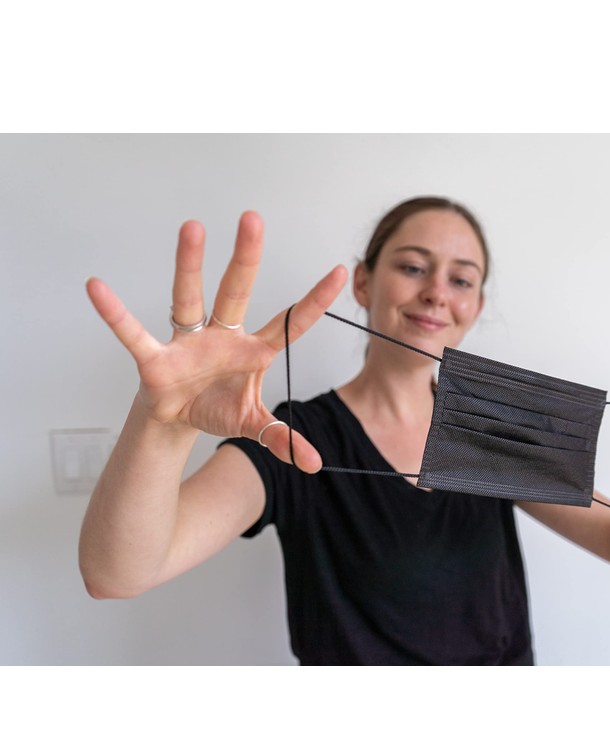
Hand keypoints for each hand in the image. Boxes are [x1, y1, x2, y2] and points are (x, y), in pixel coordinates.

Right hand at [85, 211, 347, 471]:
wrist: (180, 419)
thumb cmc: (219, 407)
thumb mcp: (253, 425)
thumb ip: (282, 439)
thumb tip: (313, 464)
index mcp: (253, 351)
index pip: (289, 323)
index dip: (314, 301)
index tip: (341, 272)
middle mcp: (223, 337)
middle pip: (236, 292)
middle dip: (246, 258)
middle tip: (253, 219)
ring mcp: (189, 343)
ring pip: (189, 297)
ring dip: (190, 265)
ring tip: (192, 227)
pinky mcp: (157, 359)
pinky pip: (134, 334)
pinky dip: (117, 315)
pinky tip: (97, 288)